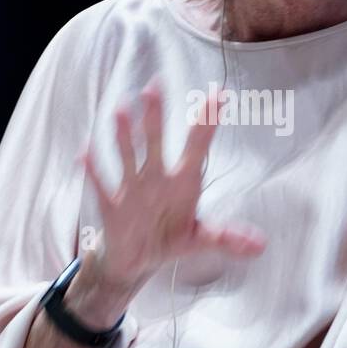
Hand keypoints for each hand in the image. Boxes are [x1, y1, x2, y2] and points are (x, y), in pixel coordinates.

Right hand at [76, 77, 266, 294]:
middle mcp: (158, 178)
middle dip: (155, 116)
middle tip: (154, 86)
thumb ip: (227, 238)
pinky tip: (85, 153)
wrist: (136, 260)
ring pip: (129, 157)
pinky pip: (102, 186)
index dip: (208, 122)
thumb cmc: (170, 239)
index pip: (199, 146)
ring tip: (120, 112)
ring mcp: (134, 189)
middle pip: (157, 142)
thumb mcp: (200, 240)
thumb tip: (261, 245)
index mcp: (184, 182)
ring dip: (123, 137)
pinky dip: (94, 171)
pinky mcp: (113, 206)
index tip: (219, 95)